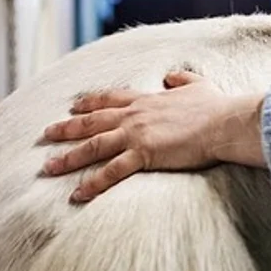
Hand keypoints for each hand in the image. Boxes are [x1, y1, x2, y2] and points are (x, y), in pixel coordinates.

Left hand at [41, 71, 266, 201]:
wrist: (224, 122)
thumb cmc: (216, 106)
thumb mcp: (198, 84)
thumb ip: (182, 79)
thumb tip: (171, 75)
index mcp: (147, 100)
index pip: (110, 99)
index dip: (90, 103)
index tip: (73, 106)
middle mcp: (135, 115)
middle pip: (92, 122)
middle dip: (66, 129)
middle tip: (46, 134)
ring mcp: (137, 134)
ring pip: (94, 146)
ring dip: (69, 157)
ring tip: (49, 169)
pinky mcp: (144, 154)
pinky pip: (112, 172)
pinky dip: (93, 184)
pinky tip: (78, 195)